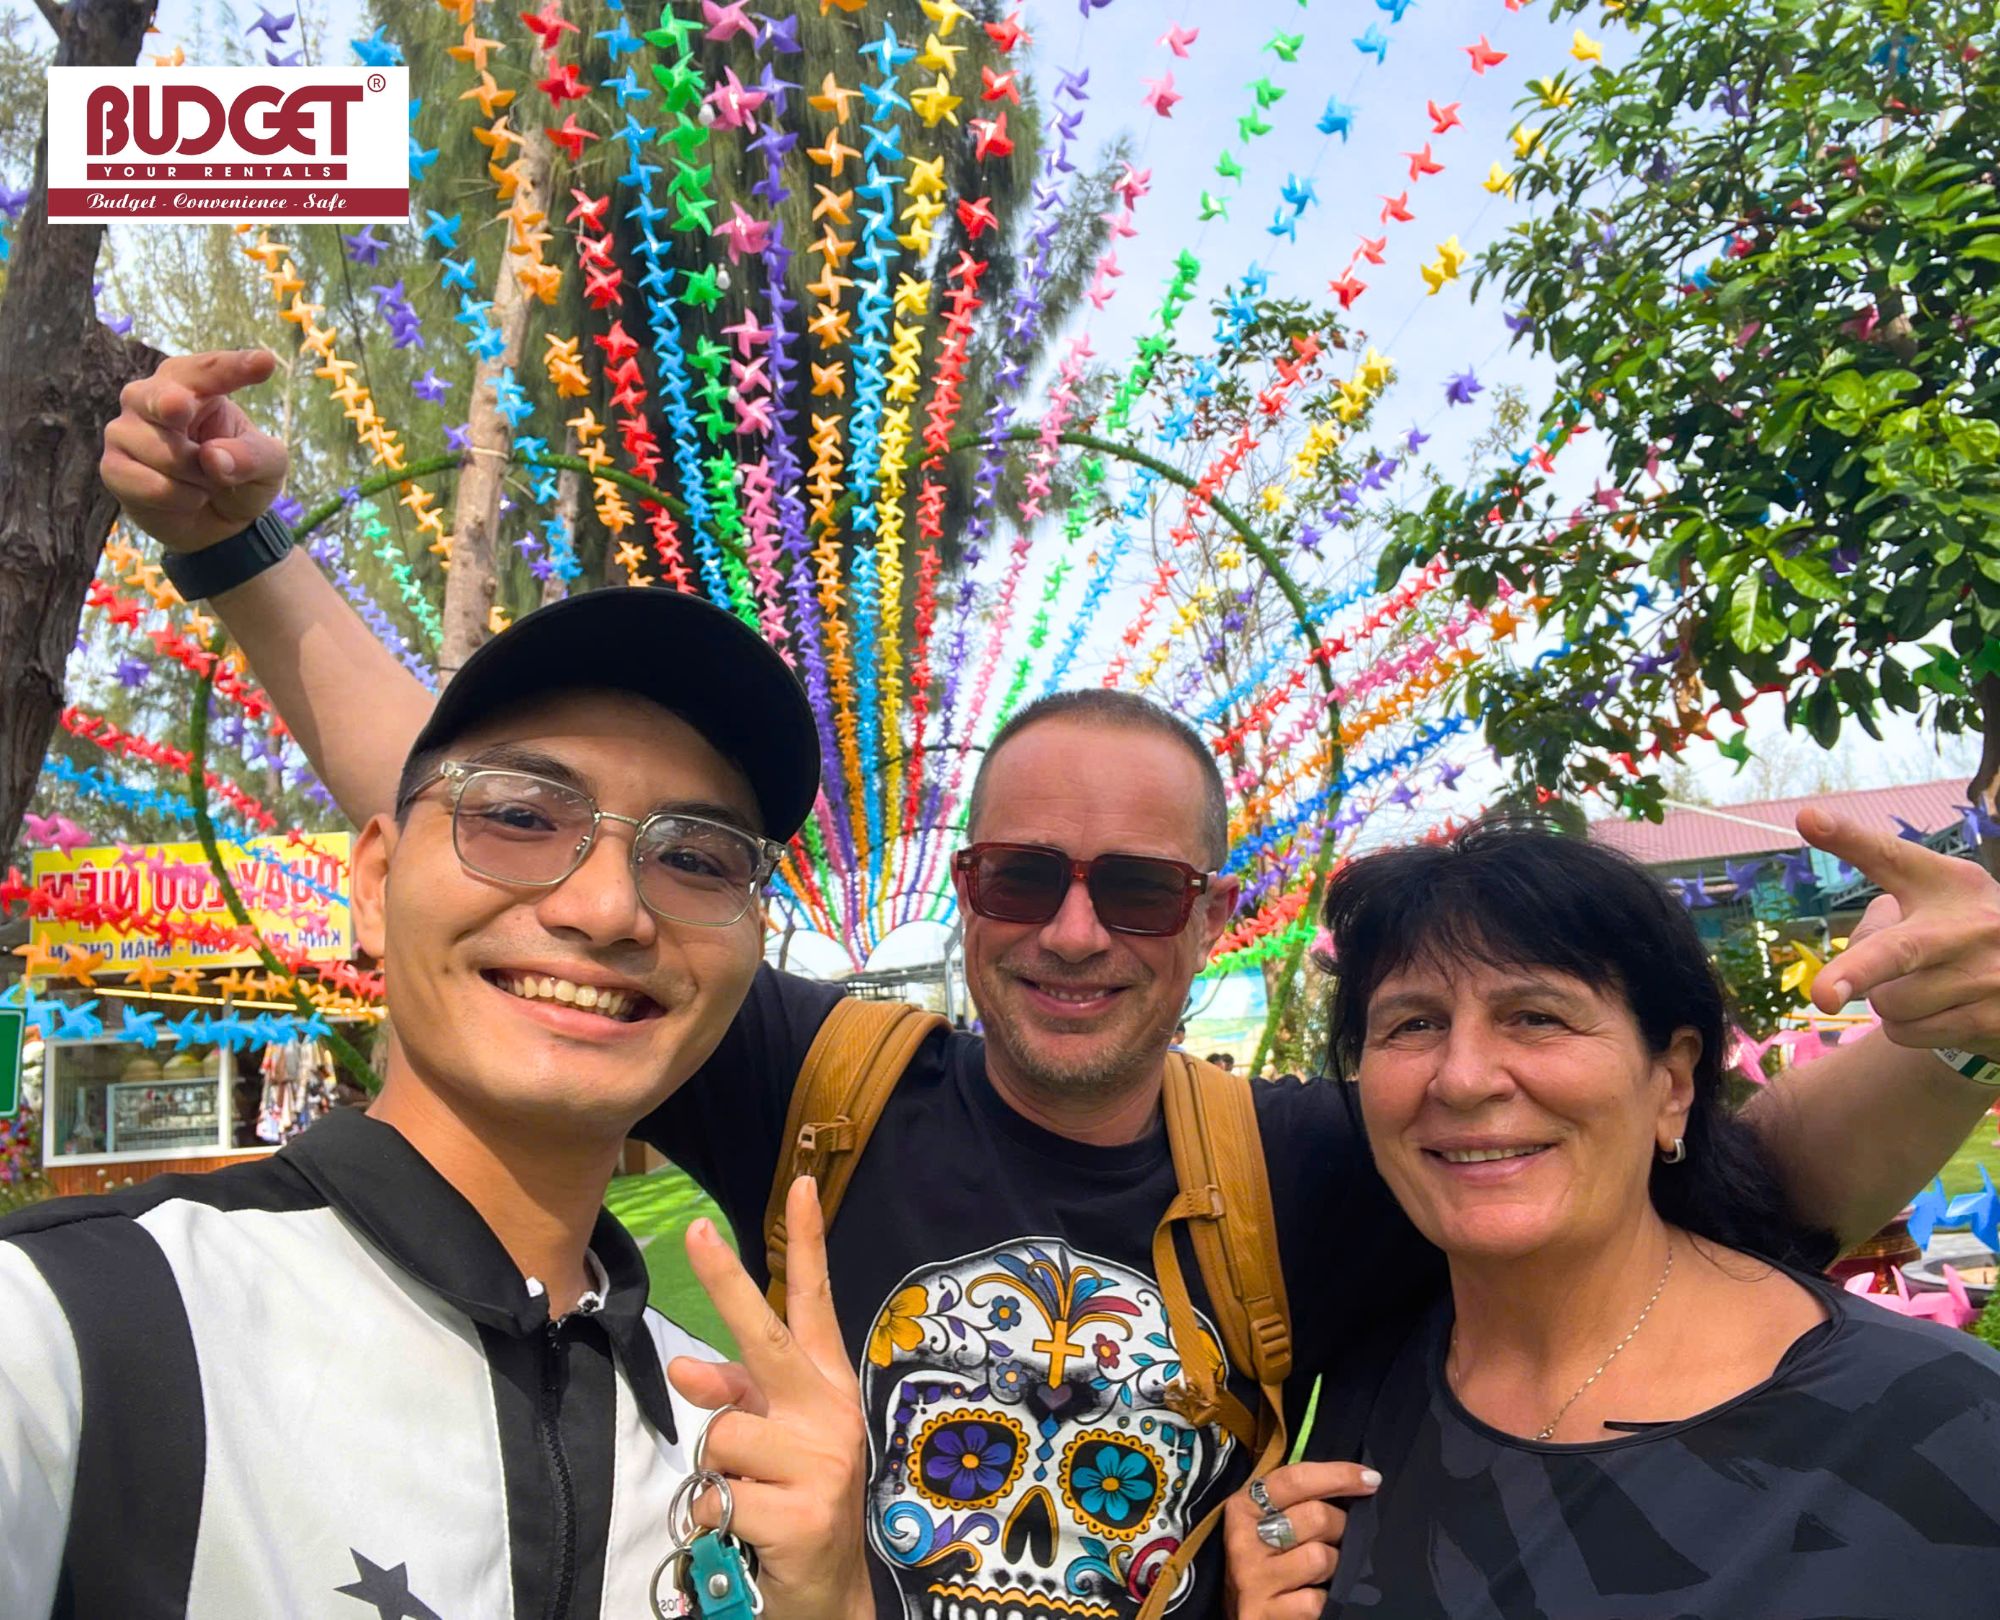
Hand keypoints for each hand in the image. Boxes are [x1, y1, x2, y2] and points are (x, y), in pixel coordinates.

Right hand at [99, 349, 288, 551]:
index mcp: (194, 384)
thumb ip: (252, 457)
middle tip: (179, 406)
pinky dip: (180, 498)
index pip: (211, 371)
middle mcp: (150, 397)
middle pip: (160, 398)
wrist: (217, 521)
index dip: (233, 367)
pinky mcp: (113, 467)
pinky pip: (152, 486)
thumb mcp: (268, 465)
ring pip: (164, 452)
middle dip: (169, 402)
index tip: (265, 361)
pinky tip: (185, 497)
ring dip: (197, 477)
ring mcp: (125, 430)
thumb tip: (212, 457)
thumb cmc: (240, 476)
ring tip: (204, 481)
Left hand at [668, 1176, 870, 1619]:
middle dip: (726, 1284)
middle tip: (696, 1232)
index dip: (810, 1243)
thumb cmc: (793, 1497)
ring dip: (717, 1472)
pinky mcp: (801, 1512)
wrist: (826, 1591)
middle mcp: (831, 1411)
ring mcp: (822, 1461)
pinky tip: (750, 1533)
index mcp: (826, 1384)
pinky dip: (715, 1518)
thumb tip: (680, 1365)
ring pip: (721, 1436)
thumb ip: (734, 1396)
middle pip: (765, 1338)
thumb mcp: (770, 1439)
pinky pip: (716, 1495)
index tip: (804, 1182)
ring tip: (750, 1496)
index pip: (816, 1302)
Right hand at [1222, 1460, 1379, 1619]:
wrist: (1243, 1616)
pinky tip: (1312, 1597)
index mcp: (1244, 1508)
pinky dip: (1324, 1601)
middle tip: (1339, 1538)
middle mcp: (1243, 1541)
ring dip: (1334, 1567)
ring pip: (1320, 1558)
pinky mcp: (1263, 1615)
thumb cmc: (1267, 1562)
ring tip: (1323, 1572)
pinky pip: (1316, 1601)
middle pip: (1316, 1516)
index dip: (1339, 1475)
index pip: (1295, 1479)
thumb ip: (1299, 1501)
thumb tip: (1358, 1481)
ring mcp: (1252, 1580)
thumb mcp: (1269, 1524)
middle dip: (1341, 1527)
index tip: (1370, 1479)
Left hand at [1801, 806, 1999, 1059]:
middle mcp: (1971, 924)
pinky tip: (1938, 1010)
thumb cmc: (1959, 932)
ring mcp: (1987, 975)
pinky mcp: (1992, 1020)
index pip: (1892, 856)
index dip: (1849, 839)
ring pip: (1890, 1003)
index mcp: (1948, 883)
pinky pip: (1909, 1033)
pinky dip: (1906, 1029)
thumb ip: (1882, 920)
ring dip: (1887, 1003)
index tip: (1807, 817)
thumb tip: (1846, 967)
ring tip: (1923, 985)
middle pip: (1896, 951)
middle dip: (1856, 972)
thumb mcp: (1934, 905)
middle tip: (1823, 995)